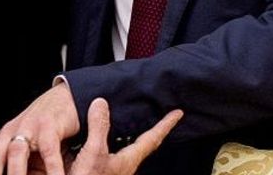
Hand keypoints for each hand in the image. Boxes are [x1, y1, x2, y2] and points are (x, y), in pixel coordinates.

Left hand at [0, 82, 80, 174]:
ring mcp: (28, 128)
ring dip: (15, 174)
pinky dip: (52, 169)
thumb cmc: (41, 131)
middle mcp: (9, 133)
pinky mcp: (48, 127)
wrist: (64, 98)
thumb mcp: (24, 150)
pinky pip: (48, 151)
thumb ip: (12, 166)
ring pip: (16, 154)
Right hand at [64, 98, 182, 174]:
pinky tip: (101, 139)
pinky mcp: (100, 172)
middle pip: (143, 145)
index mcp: (128, 160)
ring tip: (132, 124)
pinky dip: (110, 142)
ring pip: (126, 149)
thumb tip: (102, 104)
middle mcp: (124, 166)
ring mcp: (113, 170)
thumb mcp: (94, 152)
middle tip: (160, 118)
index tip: (178, 114)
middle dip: (151, 131)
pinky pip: (109, 152)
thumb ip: (99, 128)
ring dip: (129, 136)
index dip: (165, 125)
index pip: (152, 139)